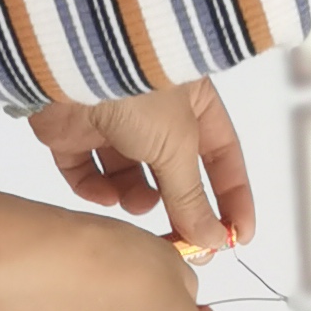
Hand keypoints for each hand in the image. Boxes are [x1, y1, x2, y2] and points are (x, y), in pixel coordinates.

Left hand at [29, 80, 255, 255]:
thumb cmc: (138, 88)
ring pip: (128, 177)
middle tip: (184, 245)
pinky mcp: (73, 132)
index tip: (237, 237)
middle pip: (173, 173)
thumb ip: (192, 198)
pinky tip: (104, 194)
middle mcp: (154, 112)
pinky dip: (95, 188)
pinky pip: (86, 172)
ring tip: (138, 202)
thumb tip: (212, 240)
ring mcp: (112, 121)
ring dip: (135, 197)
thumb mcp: (177, 146)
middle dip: (178, 209)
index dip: (231, 198)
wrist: (73, 64)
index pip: (221, 157)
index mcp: (193, 102)